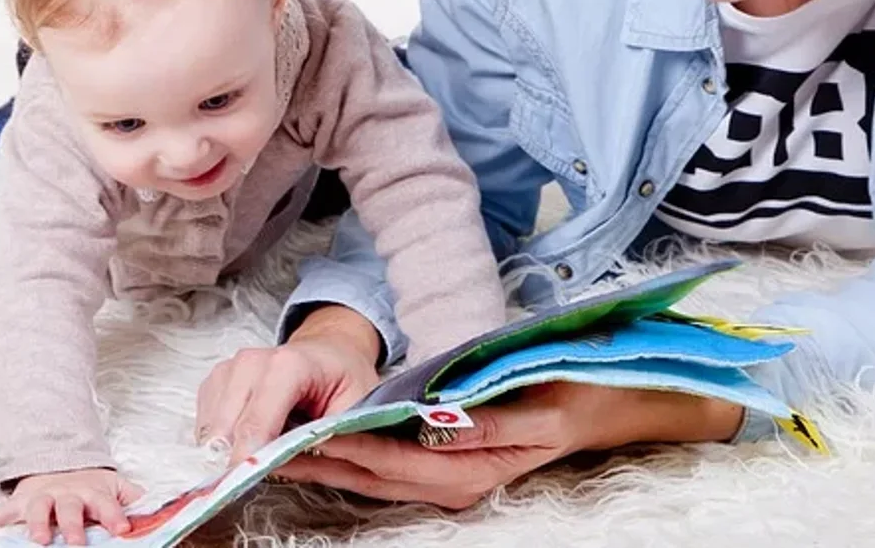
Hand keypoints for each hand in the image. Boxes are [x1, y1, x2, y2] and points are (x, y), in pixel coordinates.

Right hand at [0, 467, 143, 545]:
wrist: (60, 462)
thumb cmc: (92, 486)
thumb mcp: (116, 487)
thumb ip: (133, 499)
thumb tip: (159, 510)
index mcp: (93, 492)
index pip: (106, 504)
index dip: (114, 515)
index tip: (123, 528)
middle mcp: (67, 494)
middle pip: (70, 508)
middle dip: (73, 526)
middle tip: (76, 543)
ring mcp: (42, 497)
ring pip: (37, 508)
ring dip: (35, 523)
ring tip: (36, 539)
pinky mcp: (21, 500)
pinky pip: (3, 509)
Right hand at [195, 305, 383, 464]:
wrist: (330, 352)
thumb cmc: (344, 379)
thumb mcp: (353, 408)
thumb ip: (324, 437)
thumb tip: (283, 465)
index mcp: (289, 365)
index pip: (257, 421)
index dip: (249, 457)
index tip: (246, 483)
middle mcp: (251, 361)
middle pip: (227, 429)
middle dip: (238, 458)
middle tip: (261, 473)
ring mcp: (230, 368)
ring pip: (211, 429)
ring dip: (229, 450)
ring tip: (263, 449)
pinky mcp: (216, 380)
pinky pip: (205, 423)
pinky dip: (222, 440)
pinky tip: (249, 437)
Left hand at [276, 382, 743, 509]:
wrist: (607, 400)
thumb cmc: (571, 391)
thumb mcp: (533, 402)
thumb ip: (483, 419)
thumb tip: (435, 422)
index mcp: (473, 472)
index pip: (392, 463)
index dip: (347, 450)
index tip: (304, 435)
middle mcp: (455, 484)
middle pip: (372, 476)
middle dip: (320, 461)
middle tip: (266, 443)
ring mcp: (450, 478)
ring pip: (374, 474)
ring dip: (327, 460)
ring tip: (275, 441)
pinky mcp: (446, 463)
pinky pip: (388, 463)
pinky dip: (352, 452)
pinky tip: (320, 437)